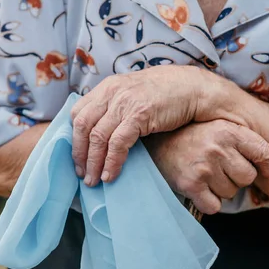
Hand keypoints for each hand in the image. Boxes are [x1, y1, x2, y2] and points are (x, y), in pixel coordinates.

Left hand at [70, 65, 207, 186]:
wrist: (194, 89)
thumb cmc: (167, 95)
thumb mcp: (134, 95)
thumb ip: (116, 108)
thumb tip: (101, 135)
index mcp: (108, 87)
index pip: (78, 113)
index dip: (74, 138)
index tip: (78, 158)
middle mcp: (112, 92)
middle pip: (82, 126)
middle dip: (79, 154)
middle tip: (82, 174)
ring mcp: (125, 102)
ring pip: (97, 137)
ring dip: (93, 163)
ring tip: (94, 181)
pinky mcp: (139, 114)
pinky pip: (117, 143)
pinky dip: (112, 162)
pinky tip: (110, 175)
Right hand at [143, 119, 268, 214]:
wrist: (155, 143)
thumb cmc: (191, 137)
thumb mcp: (218, 127)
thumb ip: (243, 140)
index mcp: (228, 130)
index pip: (263, 153)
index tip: (268, 173)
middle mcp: (217, 147)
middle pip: (248, 177)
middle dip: (236, 177)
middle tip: (218, 167)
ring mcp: (204, 167)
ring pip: (231, 193)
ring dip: (220, 189)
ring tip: (204, 173)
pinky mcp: (190, 185)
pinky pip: (214, 206)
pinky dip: (207, 202)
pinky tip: (198, 187)